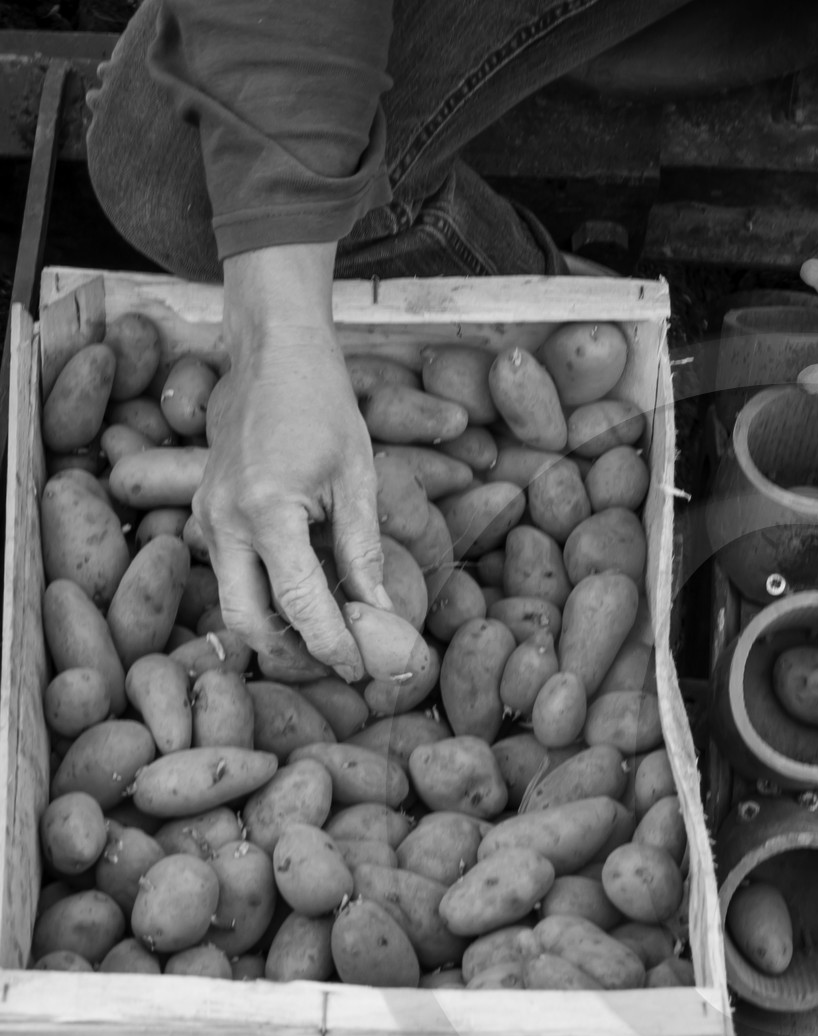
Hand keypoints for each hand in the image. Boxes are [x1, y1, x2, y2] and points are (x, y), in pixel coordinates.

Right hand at [200, 245, 388, 681]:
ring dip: (275, 630)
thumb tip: (380, 616)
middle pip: (247, 620)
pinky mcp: (206, 511)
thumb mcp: (358, 479)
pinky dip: (263, 597)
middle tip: (340, 665)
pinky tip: (304, 601)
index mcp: (267, 511)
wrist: (271, 351)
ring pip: (231, 602)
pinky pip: (228, 573)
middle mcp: (224, 519)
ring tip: (328, 639)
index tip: (362, 670)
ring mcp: (207, 515)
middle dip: (291, 653)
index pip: (299, 603)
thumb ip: (363, 552)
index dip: (332, 645)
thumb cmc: (322, 404)